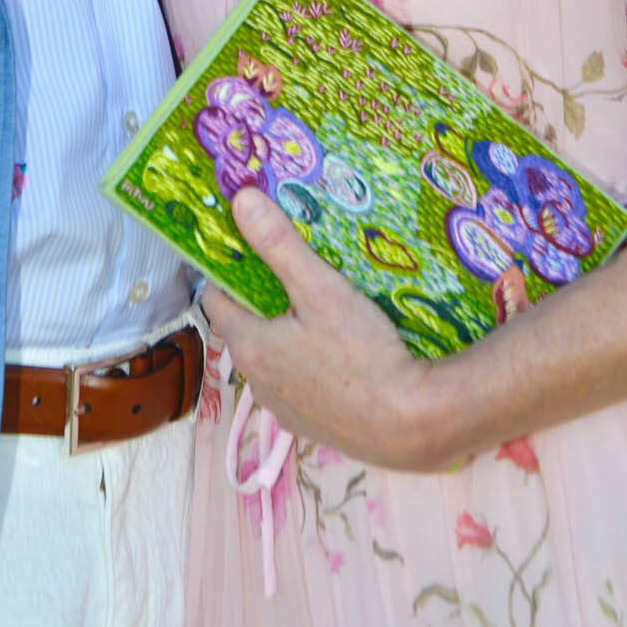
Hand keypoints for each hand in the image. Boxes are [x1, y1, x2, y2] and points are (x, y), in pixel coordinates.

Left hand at [201, 191, 437, 470]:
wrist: (410, 426)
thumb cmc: (364, 355)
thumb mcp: (321, 288)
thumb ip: (279, 245)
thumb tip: (241, 200)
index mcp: (250, 347)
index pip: (216, 300)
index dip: (227, 272)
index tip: (249, 248)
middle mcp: (257, 383)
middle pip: (246, 328)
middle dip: (262, 299)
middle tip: (292, 271)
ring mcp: (283, 409)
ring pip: (273, 357)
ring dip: (285, 334)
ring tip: (317, 307)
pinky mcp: (311, 426)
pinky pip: (297, 384)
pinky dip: (307, 364)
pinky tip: (338, 351)